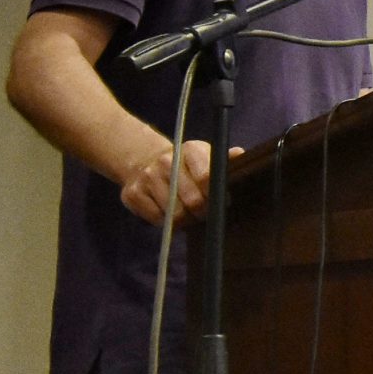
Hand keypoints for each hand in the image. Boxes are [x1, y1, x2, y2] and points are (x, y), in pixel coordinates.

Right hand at [118, 139, 242, 227]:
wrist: (145, 161)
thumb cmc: (185, 164)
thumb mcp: (205, 156)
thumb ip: (223, 160)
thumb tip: (239, 155)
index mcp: (190, 150)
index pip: (206, 177)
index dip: (216, 196)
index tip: (221, 203)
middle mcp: (166, 161)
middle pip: (192, 200)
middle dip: (202, 213)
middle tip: (204, 214)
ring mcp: (148, 178)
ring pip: (175, 214)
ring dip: (185, 220)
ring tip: (189, 215)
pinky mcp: (133, 194)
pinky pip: (157, 219)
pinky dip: (166, 223)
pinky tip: (170, 214)